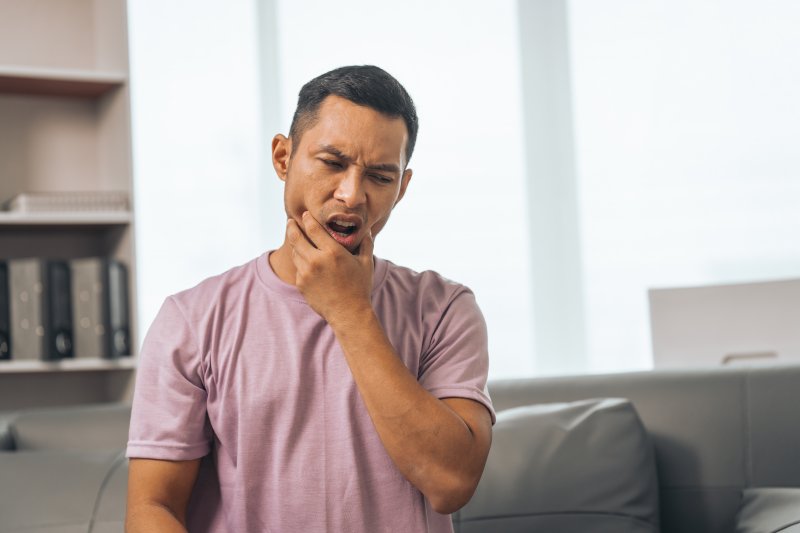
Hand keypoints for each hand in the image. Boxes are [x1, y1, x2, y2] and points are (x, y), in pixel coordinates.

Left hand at [286, 211, 374, 325]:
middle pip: (296, 237)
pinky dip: (301, 262)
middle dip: (292, 227)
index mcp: (332, 252)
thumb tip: (368, 229)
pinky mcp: (301, 284)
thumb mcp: (366, 263)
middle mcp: (316, 260)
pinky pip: (298, 268)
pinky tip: (305, 260)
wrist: (348, 314)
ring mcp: (306, 273)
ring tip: (297, 239)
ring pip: (295, 252)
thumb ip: (366, 244)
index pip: (313, 228)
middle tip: (290, 221)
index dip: (307, 219)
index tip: (305, 215)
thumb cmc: (360, 287)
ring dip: (295, 244)